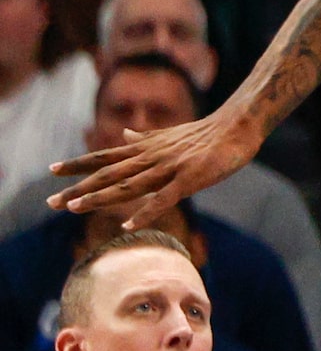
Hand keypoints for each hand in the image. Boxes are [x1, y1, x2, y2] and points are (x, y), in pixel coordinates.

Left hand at [50, 109, 266, 229]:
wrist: (238, 125)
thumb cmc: (208, 132)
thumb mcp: (170, 135)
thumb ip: (145, 139)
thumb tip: (124, 135)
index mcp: (147, 148)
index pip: (105, 156)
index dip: (78, 164)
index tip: (52, 171)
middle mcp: (152, 157)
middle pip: (108, 174)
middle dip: (79, 188)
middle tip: (51, 202)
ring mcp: (169, 168)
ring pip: (128, 186)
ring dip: (100, 198)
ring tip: (75, 208)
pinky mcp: (190, 179)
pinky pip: (163, 199)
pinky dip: (145, 212)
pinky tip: (128, 225)